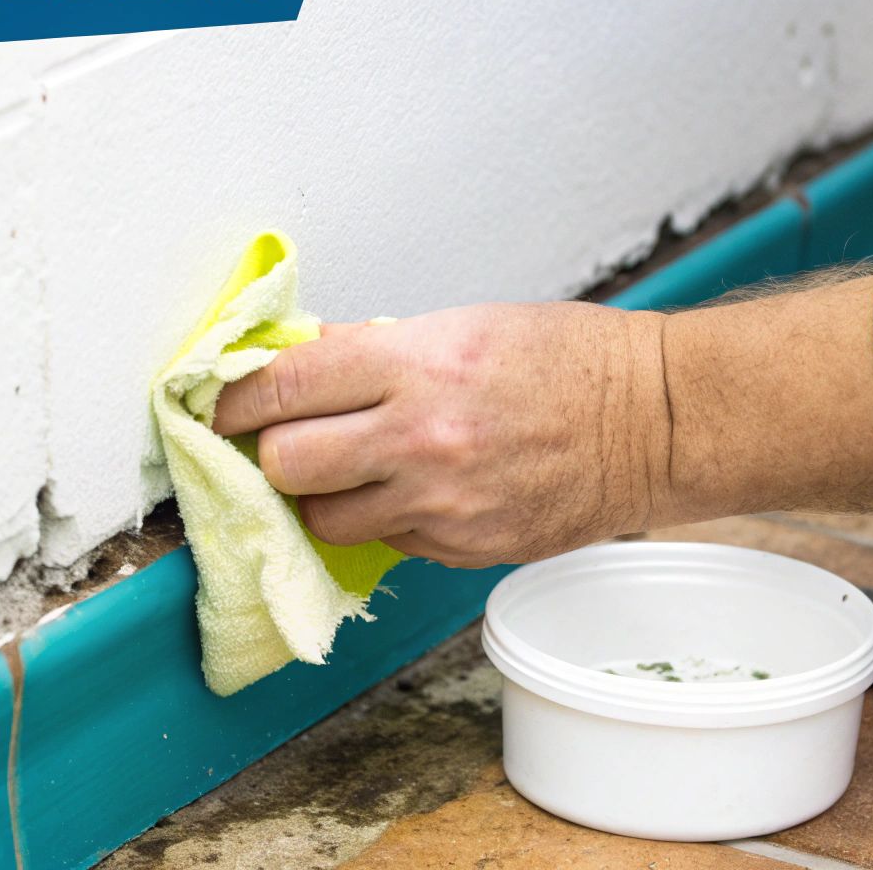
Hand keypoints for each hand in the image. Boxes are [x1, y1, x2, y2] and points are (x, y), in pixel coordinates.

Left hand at [212, 302, 675, 566]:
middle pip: (286, 464)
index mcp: (417, 364)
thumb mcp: (462, 324)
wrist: (651, 421)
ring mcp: (442, 503)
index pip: (281, 387)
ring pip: (322, 519)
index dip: (234, 400)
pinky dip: (382, 519)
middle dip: (272, 452)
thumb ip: (371, 351)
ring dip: (321, 496)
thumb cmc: (567, 359)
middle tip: (282, 439)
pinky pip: (384, 542)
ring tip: (349, 468)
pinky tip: (410, 489)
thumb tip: (293, 364)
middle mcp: (421, 438)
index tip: (221, 405)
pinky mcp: (463, 547)